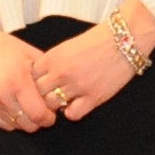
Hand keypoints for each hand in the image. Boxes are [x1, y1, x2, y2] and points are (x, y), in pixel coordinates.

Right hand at [0, 3, 59, 131]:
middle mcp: (3, 97)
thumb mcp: (31, 55)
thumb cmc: (6, 47)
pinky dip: (12, 121)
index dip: (49, 117)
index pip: (40, 115)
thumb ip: (46, 76)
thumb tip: (59, 94)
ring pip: (16, 127)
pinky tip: (15, 109)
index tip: (51, 112)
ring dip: (25, 121)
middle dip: (39, 120)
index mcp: (19, 83)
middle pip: (29, 125)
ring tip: (27, 107)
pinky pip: (2, 125)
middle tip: (40, 110)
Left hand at [29, 0, 154, 122]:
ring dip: (55, 105)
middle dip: (41, 96)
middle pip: (37, 93)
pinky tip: (77, 105)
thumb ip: (52, 61)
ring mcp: (77, 86)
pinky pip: (72, 114)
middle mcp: (61, 72)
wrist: (124, 40)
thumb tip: (42, 78)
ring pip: (52, 105)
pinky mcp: (93, 97)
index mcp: (53, 57)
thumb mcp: (67, 46)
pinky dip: (72, 112)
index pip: (30, 77)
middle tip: (48, 96)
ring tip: (63, 100)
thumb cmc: (97, 40)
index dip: (33, 82)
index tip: (40, 84)